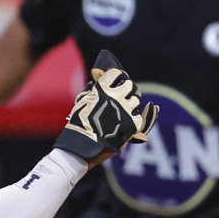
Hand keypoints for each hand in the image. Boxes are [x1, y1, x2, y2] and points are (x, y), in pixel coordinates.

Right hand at [53, 51, 156, 166]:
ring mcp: (126, 110)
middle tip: (124, 95)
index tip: (118, 80)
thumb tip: (96, 83)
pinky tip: (129, 121)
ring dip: (132, 103)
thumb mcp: (81, 102)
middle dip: (127, 89)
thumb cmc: (78, 123)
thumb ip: (91, 91)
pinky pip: (139, 117)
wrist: (82, 144)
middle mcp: (116, 96)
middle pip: (130, 85)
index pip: (116, 73)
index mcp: (103, 89)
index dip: (117, 76)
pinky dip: (135, 119)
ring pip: (137, 100)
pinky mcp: (132, 124)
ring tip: (127, 109)